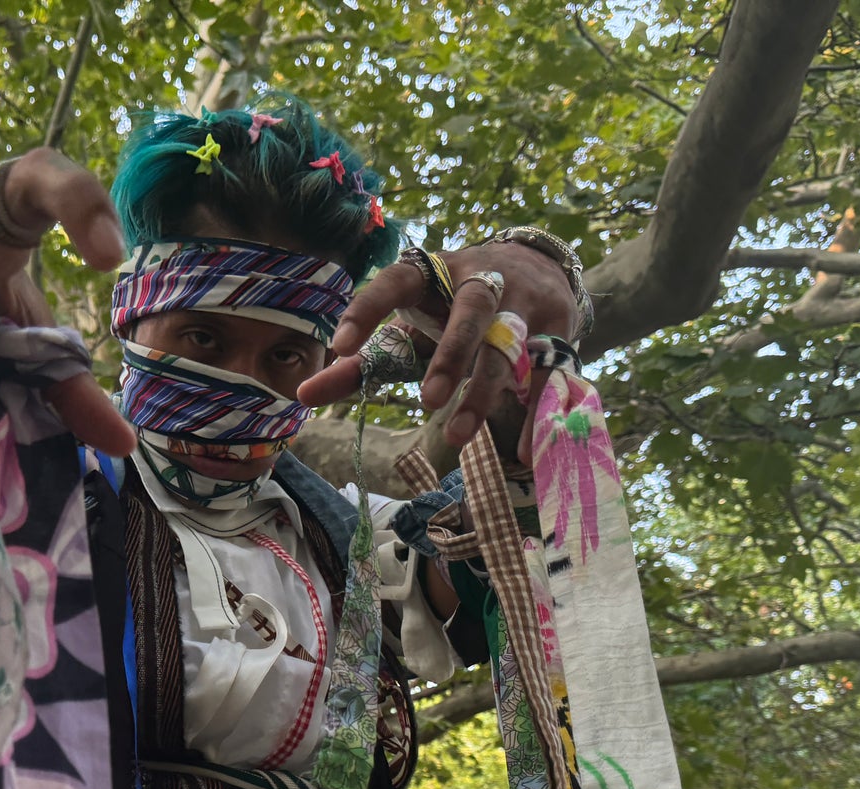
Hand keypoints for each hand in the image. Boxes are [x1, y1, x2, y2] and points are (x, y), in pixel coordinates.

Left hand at [297, 241, 578, 464]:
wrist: (537, 267)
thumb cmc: (450, 307)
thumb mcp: (408, 327)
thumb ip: (359, 363)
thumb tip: (301, 397)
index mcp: (433, 273)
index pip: (395, 280)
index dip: (368, 307)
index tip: (341, 345)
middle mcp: (481, 280)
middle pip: (472, 309)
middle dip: (452, 353)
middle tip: (426, 400)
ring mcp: (524, 304)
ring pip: (509, 345)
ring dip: (485, 392)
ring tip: (458, 436)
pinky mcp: (558, 330)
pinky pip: (549, 374)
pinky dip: (536, 415)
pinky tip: (523, 451)